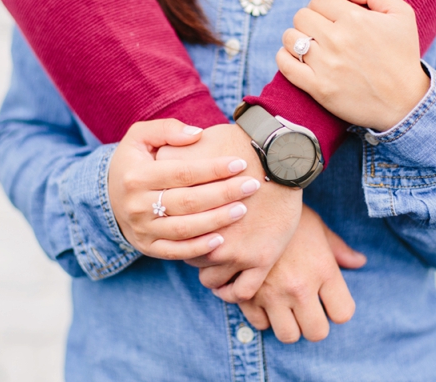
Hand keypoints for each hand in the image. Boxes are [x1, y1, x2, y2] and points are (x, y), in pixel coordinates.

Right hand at [108, 119, 261, 258]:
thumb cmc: (134, 161)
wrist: (108, 195)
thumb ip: (166, 129)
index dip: (213, 168)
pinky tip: (221, 239)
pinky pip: (175, 251)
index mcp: (136, 175)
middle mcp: (136, 205)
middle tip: (251, 186)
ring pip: (184, 229)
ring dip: (216, 221)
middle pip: (187, 202)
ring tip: (242, 209)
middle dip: (223, 194)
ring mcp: (142, 229)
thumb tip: (197, 134)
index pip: (182, 172)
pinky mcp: (146, 247)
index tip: (240, 163)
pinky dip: (198, 248)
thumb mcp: (139, 136)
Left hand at [156, 123, 302, 300]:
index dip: (173, 227)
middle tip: (198, 241)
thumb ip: (169, 158)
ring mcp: (236, 253)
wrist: (280, 154)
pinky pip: (240, 290)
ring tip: (214, 258)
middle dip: (191, 248)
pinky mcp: (261, 260)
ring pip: (210, 277)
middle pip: (189, 254)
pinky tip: (228, 281)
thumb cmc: (236, 146)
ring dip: (210, 269)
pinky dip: (231, 289)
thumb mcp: (194, 147)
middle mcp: (209, 238)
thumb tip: (154, 163)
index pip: (171, 229)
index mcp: (188, 213)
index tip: (178, 224)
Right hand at [215, 205, 364, 342]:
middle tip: (307, 308)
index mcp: (323, 269)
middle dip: (314, 323)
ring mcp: (271, 292)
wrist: (249, 198)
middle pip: (317, 332)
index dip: (337, 309)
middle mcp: (299, 286)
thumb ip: (338, 249)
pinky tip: (263, 298)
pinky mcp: (245, 293)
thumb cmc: (287, 210)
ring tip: (285, 306)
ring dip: (288, 324)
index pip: (343, 313)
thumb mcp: (317, 226)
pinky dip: (262, 316)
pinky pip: (259, 324)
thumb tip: (359, 262)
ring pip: (288, 335)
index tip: (330, 300)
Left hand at [276, 0, 428, 131]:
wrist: (405, 103)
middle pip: (301, 17)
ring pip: (290, 38)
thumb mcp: (402, 14)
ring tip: (309, 47)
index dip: (323, 8)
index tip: (332, 20)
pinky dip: (285, 58)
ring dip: (296, 40)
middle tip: (321, 34)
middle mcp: (338, 39)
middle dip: (309, 22)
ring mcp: (326, 65)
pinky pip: (285, 64)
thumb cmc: (403, 56)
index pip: (318, 1)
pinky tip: (296, 59)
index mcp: (355, 18)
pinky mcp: (318, 88)